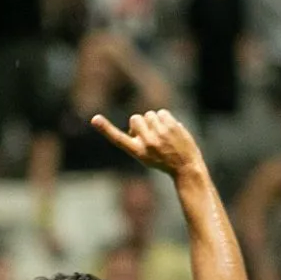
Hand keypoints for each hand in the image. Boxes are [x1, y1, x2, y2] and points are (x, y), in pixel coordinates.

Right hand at [91, 108, 206, 175]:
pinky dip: (165, 119)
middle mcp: (146, 143)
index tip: (95, 119)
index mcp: (137, 152)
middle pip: (135, 118)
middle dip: (142, 122)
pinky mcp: (171, 126)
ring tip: (163, 134)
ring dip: (155, 121)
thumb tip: (139, 120)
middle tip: (152, 135)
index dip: (105, 129)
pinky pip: (162, 112)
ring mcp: (159, 134)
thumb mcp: (145, 156)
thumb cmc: (163, 161)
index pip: (118, 139)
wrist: (186, 167)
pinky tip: (171, 130)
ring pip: (149, 114)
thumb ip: (138, 139)